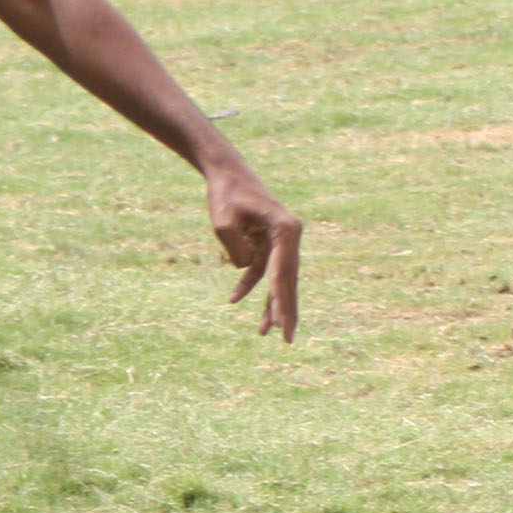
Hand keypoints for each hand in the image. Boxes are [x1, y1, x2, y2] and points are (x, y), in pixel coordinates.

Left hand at [203, 157, 301, 339]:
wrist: (226, 173)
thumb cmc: (225, 194)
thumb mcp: (222, 223)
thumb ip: (235, 251)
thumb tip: (245, 270)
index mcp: (286, 229)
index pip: (283, 272)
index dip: (280, 300)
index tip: (281, 324)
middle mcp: (289, 235)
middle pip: (288, 279)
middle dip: (286, 311)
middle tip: (287, 339)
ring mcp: (280, 240)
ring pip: (278, 279)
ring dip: (270, 304)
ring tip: (265, 333)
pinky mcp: (267, 242)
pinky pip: (261, 269)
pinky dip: (249, 284)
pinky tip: (234, 298)